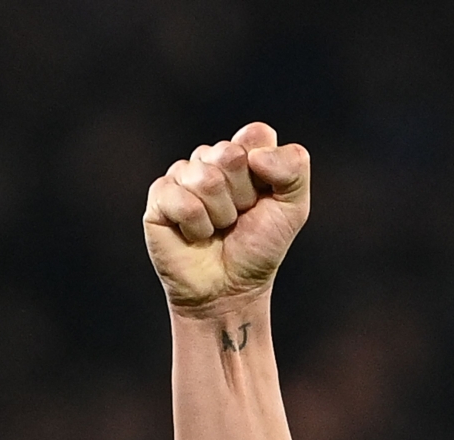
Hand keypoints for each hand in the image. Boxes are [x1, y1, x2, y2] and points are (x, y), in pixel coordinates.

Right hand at [144, 121, 309, 313]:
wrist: (231, 291)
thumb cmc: (259, 250)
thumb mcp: (293, 209)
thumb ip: (293, 170)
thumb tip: (255, 154)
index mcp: (243, 154)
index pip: (256, 135)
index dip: (265, 172)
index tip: (263, 199)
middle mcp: (210, 159)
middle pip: (231, 155)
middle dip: (243, 196)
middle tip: (238, 219)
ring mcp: (182, 175)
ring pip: (206, 178)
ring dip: (220, 214)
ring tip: (218, 229)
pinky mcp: (160, 197)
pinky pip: (183, 200)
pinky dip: (198, 226)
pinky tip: (196, 236)